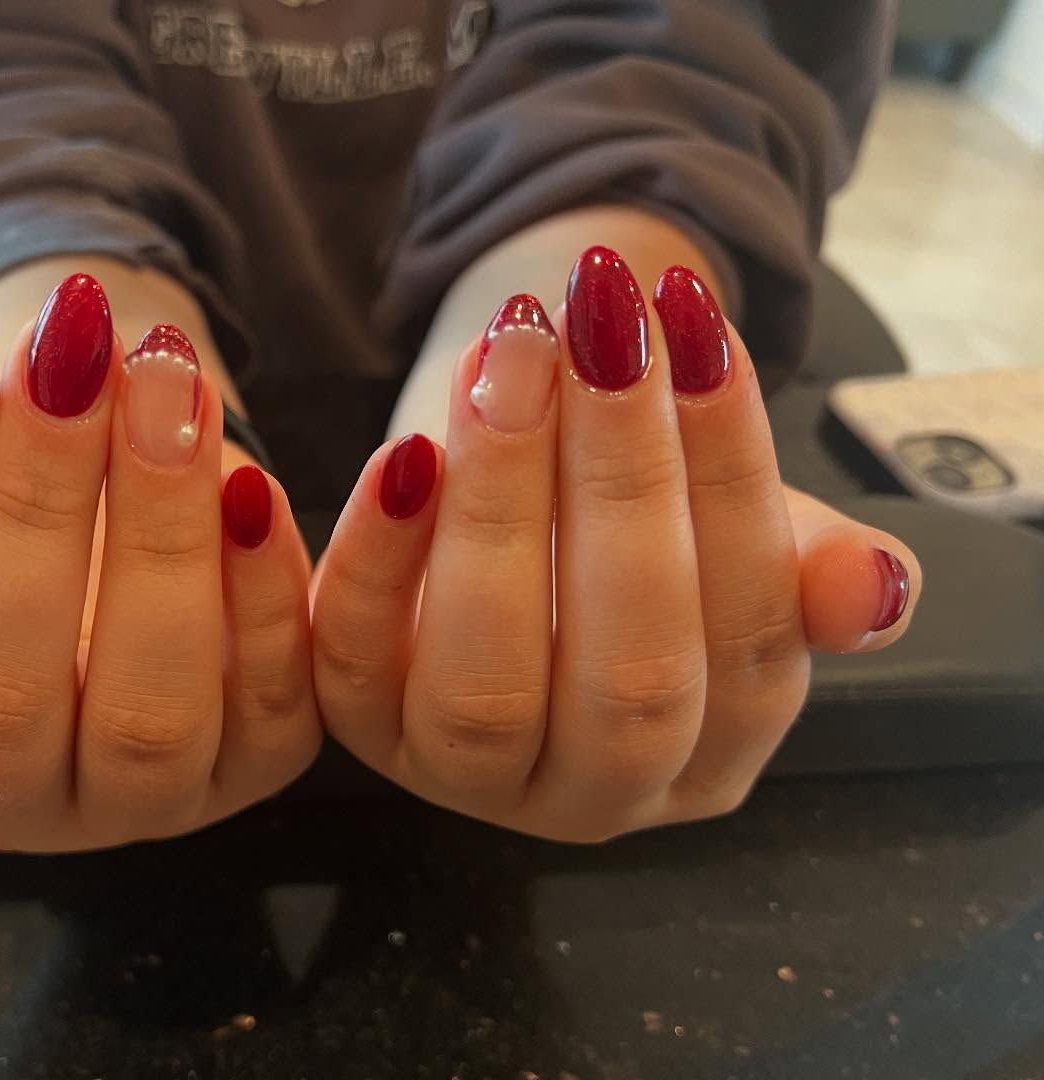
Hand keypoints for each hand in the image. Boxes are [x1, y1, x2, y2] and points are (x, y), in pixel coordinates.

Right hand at [0, 275, 318, 849]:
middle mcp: (5, 800)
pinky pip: (271, 710)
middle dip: (33, 510)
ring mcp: (138, 801)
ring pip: (148, 716)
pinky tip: (251, 487)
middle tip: (65, 360)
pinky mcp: (255, 766)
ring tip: (164, 389)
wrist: (105, 505)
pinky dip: (266, 597)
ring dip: (158, 539)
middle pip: (1, 699)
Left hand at [311, 249, 919, 841]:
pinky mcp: (359, 726)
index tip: (700, 333)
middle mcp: (594, 793)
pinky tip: (405, 450)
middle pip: (626, 679)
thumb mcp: (736, 539)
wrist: (507, 528)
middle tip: (600, 331)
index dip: (732, 484)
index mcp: (710, 756)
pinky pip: (349, 663)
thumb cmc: (631, 531)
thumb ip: (808, 567)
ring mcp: (466, 777)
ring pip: (484, 683)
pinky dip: (376, 557)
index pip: (749, 647)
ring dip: (499, 506)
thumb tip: (874, 589)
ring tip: (514, 356)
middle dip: (621, 487)